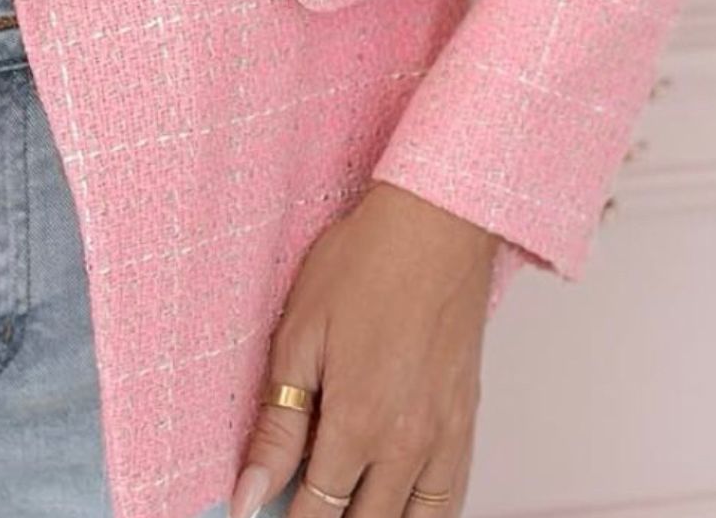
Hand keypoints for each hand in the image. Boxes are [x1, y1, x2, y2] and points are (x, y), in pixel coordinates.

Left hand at [230, 181, 498, 517]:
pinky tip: (401, 508)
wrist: (435, 227)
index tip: (261, 511)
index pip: (318, 509)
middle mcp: (407, 444)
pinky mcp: (466, 421)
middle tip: (302, 506)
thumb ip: (277, 424)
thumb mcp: (299, 336)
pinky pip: (451, 498)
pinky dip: (424, 515)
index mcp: (358, 423)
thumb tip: (249, 489)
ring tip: (346, 510)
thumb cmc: (366, 264)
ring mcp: (444, 437)